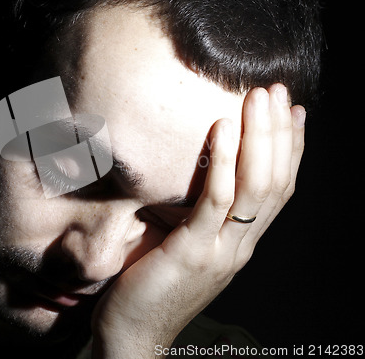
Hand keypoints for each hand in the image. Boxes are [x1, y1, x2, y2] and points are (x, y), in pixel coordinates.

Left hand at [91, 84, 305, 357]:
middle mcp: (241, 245)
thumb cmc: (155, 285)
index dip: (290, 149)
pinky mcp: (192, 251)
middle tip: (277, 92)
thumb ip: (203, 218)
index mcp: (242, 243)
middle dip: (279, 133)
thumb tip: (202, 178)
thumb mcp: (189, 247)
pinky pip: (214, 201)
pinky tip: (223, 128)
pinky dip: (224, 162)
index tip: (292, 113)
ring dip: (260, 138)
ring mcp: (221, 250)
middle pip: (274, 182)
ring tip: (258, 99)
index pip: (278, 190)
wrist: (134, 335)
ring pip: (255, 188)